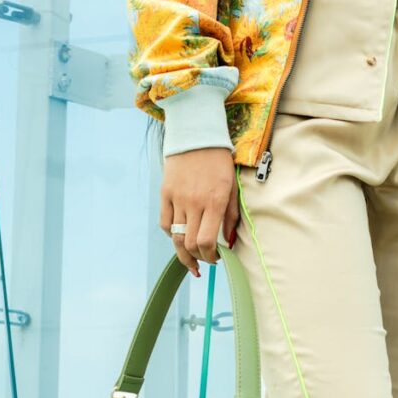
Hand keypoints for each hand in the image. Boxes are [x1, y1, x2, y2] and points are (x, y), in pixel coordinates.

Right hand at [160, 147, 239, 276]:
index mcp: (214, 202)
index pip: (206, 242)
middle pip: (189, 244)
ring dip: (183, 254)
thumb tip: (229, 242)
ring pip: (176, 238)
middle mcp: (194, 203)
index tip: (216, 258)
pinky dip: (172, 235)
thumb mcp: (232, 187)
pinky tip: (179, 237)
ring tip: (191, 260)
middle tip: (205, 260)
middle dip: (198, 258)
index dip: (210, 256)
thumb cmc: (219, 162)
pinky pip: (165, 223)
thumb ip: (232, 216)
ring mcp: (177, 199)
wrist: (197, 137)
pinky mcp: (165, 194)